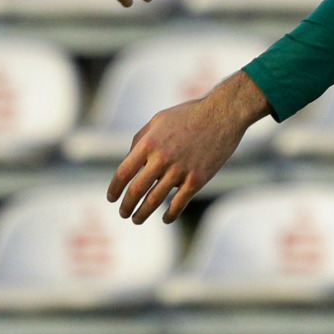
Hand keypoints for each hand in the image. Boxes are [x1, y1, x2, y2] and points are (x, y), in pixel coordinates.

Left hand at [109, 72, 271, 222]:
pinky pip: (179, 204)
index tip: (111, 198)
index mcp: (148, 143)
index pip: (123, 173)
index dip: (114, 189)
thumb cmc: (188, 115)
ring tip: (136, 219)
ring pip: (154, 201)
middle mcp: (161, 159)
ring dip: (142, 214)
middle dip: (126, 206)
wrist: (222, 114)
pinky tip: (165, 218)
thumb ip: (141, 140)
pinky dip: (170, 214)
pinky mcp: (197, 179)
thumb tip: (128, 161)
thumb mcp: (158, 120)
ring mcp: (179, 171)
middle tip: (124, 213)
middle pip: (136, 191)